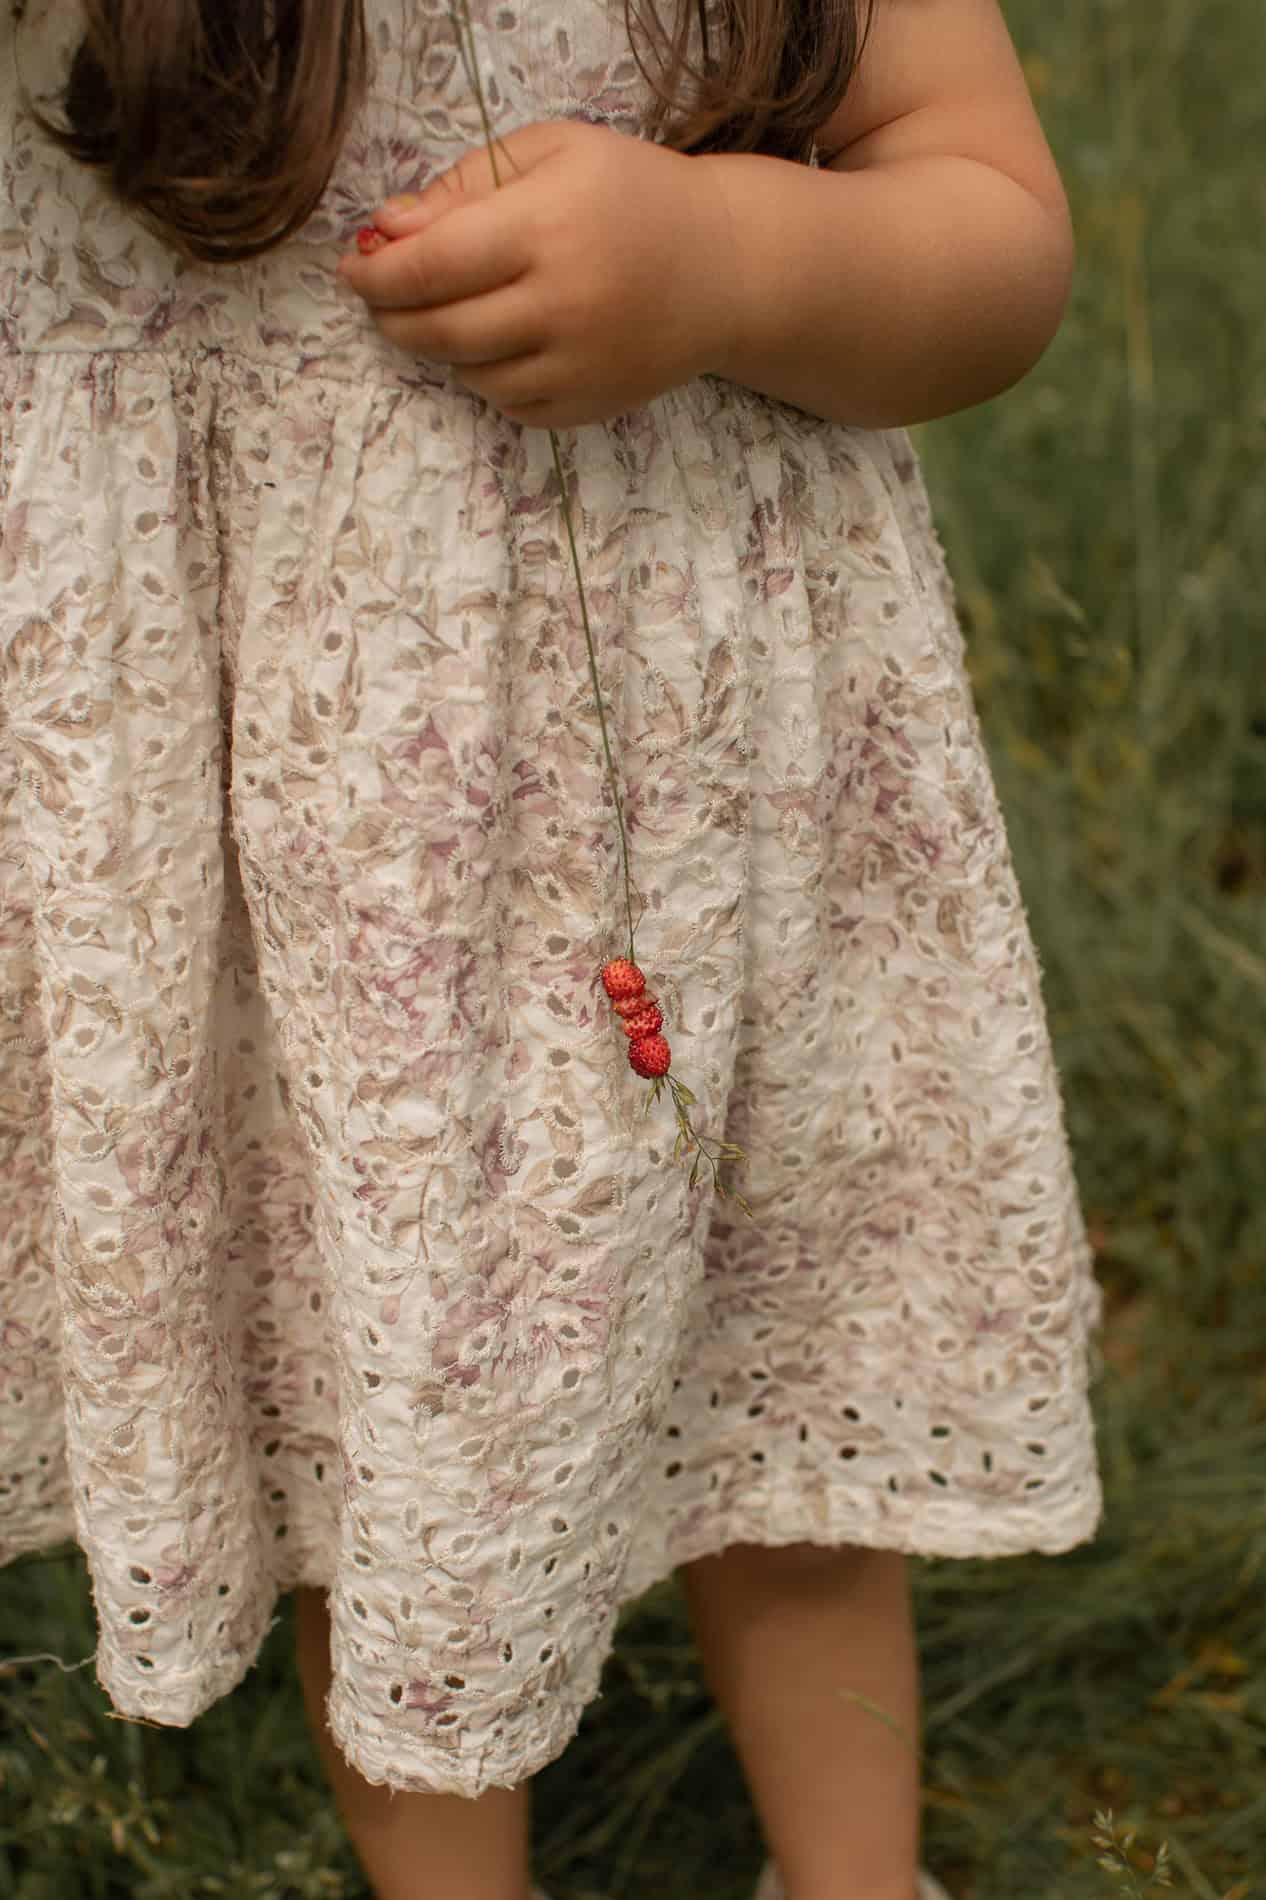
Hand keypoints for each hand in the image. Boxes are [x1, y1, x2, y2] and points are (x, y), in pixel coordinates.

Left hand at [336, 119, 741, 428]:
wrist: (724, 269)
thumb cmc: (631, 197)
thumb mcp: (553, 154)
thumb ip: (464, 185)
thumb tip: (387, 230)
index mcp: (546, 228)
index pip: (429, 265)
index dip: (376, 274)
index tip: (353, 269)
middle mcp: (561, 303)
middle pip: (439, 330)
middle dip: (393, 317)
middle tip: (381, 300)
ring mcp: (577, 363)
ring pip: (469, 373)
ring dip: (443, 347)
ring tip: (454, 313)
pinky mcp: (589, 404)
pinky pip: (509, 404)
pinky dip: (489, 378)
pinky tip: (506, 343)